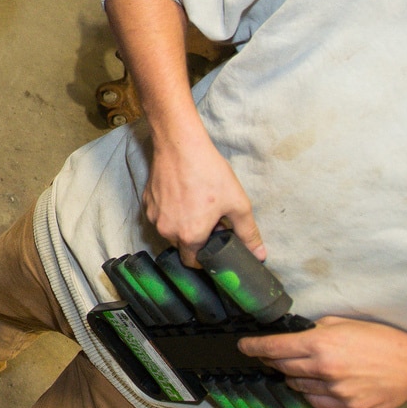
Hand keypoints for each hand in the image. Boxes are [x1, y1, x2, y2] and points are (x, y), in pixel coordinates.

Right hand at [141, 131, 263, 267]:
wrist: (180, 145)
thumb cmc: (209, 173)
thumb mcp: (237, 203)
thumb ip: (248, 233)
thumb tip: (259, 255)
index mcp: (189, 236)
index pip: (194, 262)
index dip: (207, 257)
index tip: (215, 244)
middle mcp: (167, 230)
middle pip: (182, 246)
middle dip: (196, 239)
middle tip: (211, 220)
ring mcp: (154, 216)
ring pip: (170, 230)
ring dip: (183, 225)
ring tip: (197, 205)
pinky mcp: (147, 202)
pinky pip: (161, 216)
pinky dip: (172, 212)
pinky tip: (184, 195)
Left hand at [237, 317, 406, 407]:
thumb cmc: (384, 341)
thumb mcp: (347, 324)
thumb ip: (319, 328)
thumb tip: (299, 331)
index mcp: (320, 343)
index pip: (274, 347)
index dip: (254, 347)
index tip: (243, 347)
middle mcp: (322, 368)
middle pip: (282, 367)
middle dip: (273, 361)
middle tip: (271, 357)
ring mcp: (333, 390)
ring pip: (296, 385)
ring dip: (293, 377)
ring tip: (302, 369)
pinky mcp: (345, 406)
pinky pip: (315, 401)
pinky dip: (311, 393)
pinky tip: (319, 384)